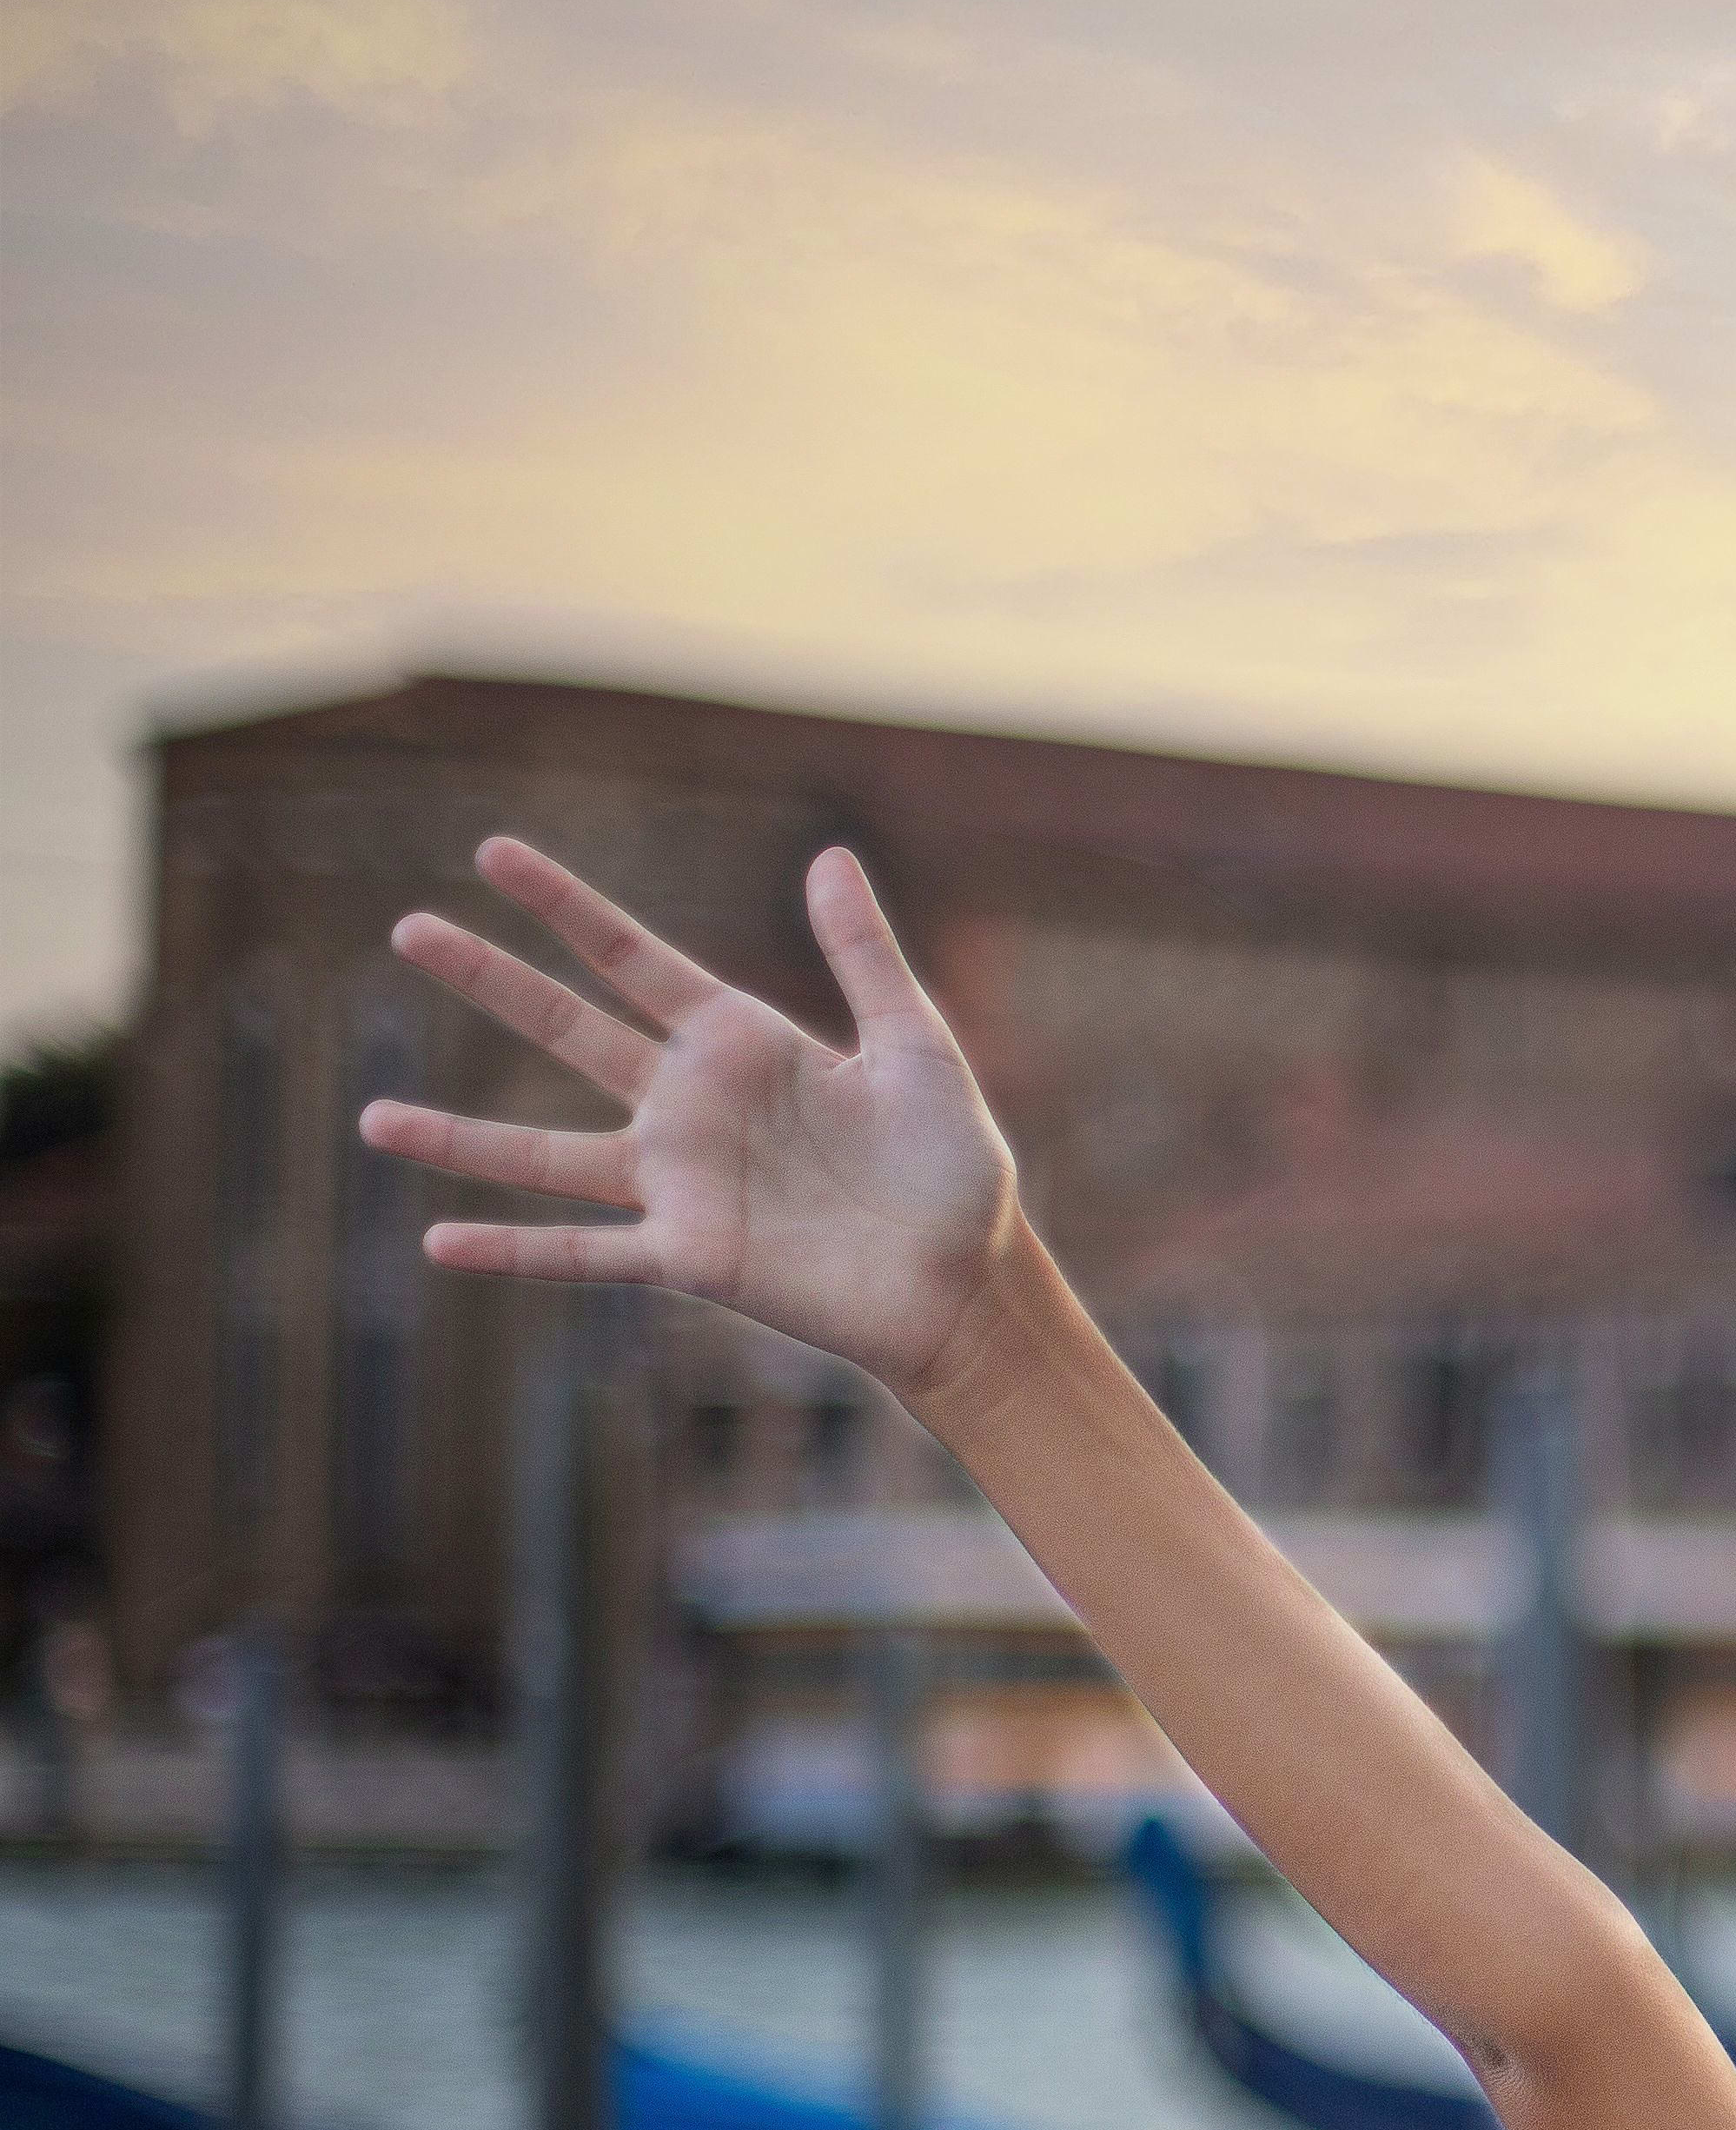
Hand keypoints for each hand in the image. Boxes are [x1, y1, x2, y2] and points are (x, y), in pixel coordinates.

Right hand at [363, 840, 1022, 1400]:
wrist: (970, 1277)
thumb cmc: (952, 1164)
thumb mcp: (917, 1044)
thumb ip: (865, 955)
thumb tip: (831, 854)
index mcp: (741, 1044)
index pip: (631, 958)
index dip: (564, 905)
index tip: (492, 851)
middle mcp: (690, 1107)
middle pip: (567, 1030)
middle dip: (491, 981)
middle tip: (406, 930)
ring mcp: (680, 1184)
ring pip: (544, 1156)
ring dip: (459, 1140)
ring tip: (370, 1120)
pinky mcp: (689, 1257)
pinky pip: (583, 1253)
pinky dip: (513, 1252)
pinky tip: (438, 1245)